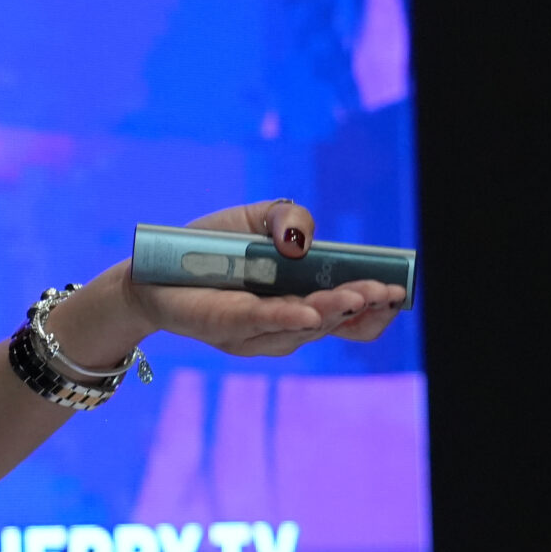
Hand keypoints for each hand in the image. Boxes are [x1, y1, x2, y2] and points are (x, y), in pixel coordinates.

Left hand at [104, 198, 404, 360]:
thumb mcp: (256, 219)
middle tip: (386, 292)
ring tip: (358, 294)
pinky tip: (310, 311)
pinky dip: (288, 317)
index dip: (374, 309)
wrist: (154, 265)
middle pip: (332, 323)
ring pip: (303, 327)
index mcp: (301, 300)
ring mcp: (256, 333)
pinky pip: (260, 324)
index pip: (348, 317)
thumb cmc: (212, 246)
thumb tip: (302, 240)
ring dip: (333, 311)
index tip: (396, 293)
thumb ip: (288, 218)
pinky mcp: (225, 328)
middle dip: (362, 307)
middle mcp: (284, 324)